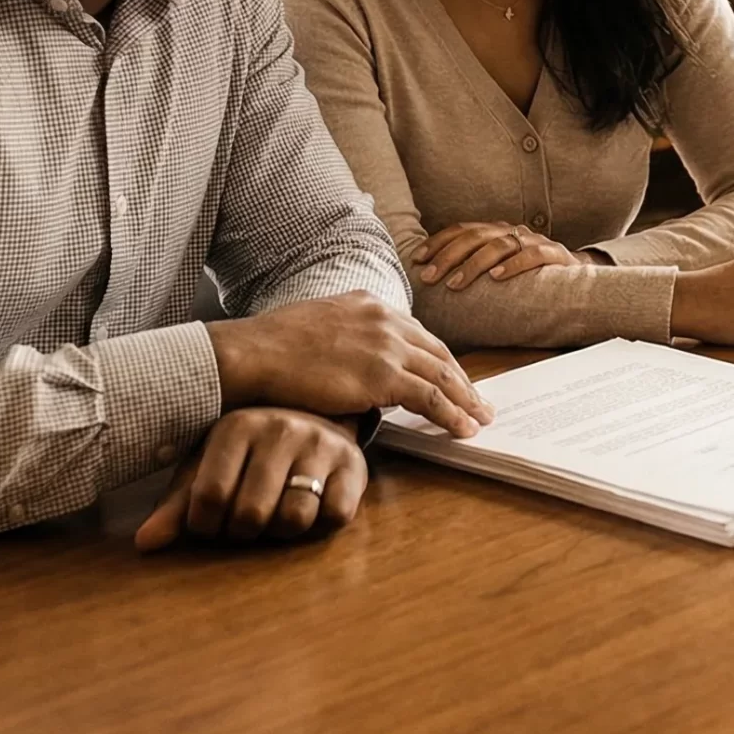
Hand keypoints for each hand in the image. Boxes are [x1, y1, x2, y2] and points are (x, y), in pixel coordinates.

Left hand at [135, 408, 366, 550]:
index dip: (205, 527)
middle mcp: (280, 429)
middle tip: (245, 521)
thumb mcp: (208, 468)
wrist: (315, 416)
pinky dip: (319, 525)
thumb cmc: (250, 452)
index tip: (210, 523)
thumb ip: (178, 506)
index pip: (209, 498)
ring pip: (294, 518)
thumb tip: (144, 544)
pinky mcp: (353, 464)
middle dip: (243, 532)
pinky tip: (310, 506)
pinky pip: (334, 516)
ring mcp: (319, 444)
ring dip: (281, 531)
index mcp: (236, 426)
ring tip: (276, 514)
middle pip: (250, 514)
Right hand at [206, 291, 491, 435]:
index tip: (452, 377)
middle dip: (462, 380)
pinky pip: (430, 398)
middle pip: (438, 354)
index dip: (439, 360)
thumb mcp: (316, 326)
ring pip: (442, 376)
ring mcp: (387, 346)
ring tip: (480, 419)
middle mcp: (385, 319)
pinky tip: (464, 429)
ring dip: (466, 400)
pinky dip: (452, 414)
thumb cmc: (271, 346)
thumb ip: (344, 340)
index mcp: (369, 305)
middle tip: (479, 401)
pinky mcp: (383, 376)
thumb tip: (351, 364)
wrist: (253, 353)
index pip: (417, 335)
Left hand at [413, 221, 585, 288]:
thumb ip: (471, 267)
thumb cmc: (527, 274)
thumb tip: (431, 280)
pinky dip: (513, 265)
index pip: (461, 229)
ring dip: (473, 264)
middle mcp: (511, 231)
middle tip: (428, 277)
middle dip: (447, 256)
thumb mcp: (497, 265)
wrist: (576, 274)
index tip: (416, 260)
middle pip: (474, 236)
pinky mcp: (553, 255)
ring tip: (455, 284)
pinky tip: (497, 277)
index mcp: (495, 231)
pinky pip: (532, 256)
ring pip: (499, 245)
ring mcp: (532, 241)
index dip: (437, 242)